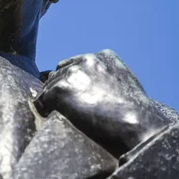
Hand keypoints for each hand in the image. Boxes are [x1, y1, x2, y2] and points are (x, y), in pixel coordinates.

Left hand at [34, 49, 169, 157]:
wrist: (136, 122)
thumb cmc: (135, 112)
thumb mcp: (125, 83)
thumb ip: (106, 78)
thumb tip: (93, 89)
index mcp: (103, 56)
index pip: (75, 64)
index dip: (72, 82)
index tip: (74, 97)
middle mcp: (86, 60)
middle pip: (59, 73)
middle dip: (60, 89)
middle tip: (66, 108)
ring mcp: (72, 73)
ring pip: (48, 86)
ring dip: (52, 101)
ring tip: (60, 115)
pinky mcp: (61, 89)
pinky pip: (42, 100)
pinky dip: (45, 109)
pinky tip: (53, 117)